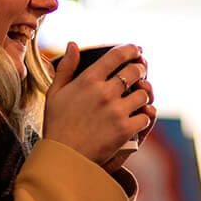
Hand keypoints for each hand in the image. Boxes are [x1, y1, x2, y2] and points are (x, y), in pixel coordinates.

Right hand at [43, 42, 154, 164]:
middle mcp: (105, 92)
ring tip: (138, 97)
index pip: (116, 56)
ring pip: (143, 94)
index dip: (130, 49)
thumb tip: (73, 44)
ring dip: (143, 94)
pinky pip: (145, 117)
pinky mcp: (124, 130)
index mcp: (88, 80)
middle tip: (140, 72)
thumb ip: (66, 66)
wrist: (63, 157)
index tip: (136, 50)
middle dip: (141, 69)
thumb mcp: (55, 92)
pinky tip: (137, 118)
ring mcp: (116, 111)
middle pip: (135, 71)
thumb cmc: (56, 124)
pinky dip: (143, 117)